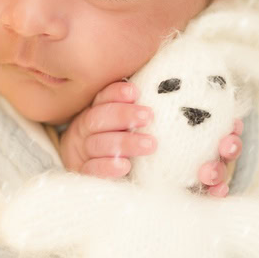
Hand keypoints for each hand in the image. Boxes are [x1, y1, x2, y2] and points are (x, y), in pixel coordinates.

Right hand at [59, 81, 243, 195]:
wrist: (93, 171)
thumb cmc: (121, 140)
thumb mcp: (128, 121)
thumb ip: (141, 107)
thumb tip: (175, 85)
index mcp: (96, 110)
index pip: (102, 97)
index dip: (116, 93)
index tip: (135, 92)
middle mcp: (86, 128)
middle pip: (97, 118)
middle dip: (123, 115)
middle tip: (149, 116)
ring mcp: (83, 151)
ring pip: (97, 143)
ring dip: (123, 142)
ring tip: (150, 145)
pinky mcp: (84, 173)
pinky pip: (91, 169)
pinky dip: (107, 167)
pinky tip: (124, 166)